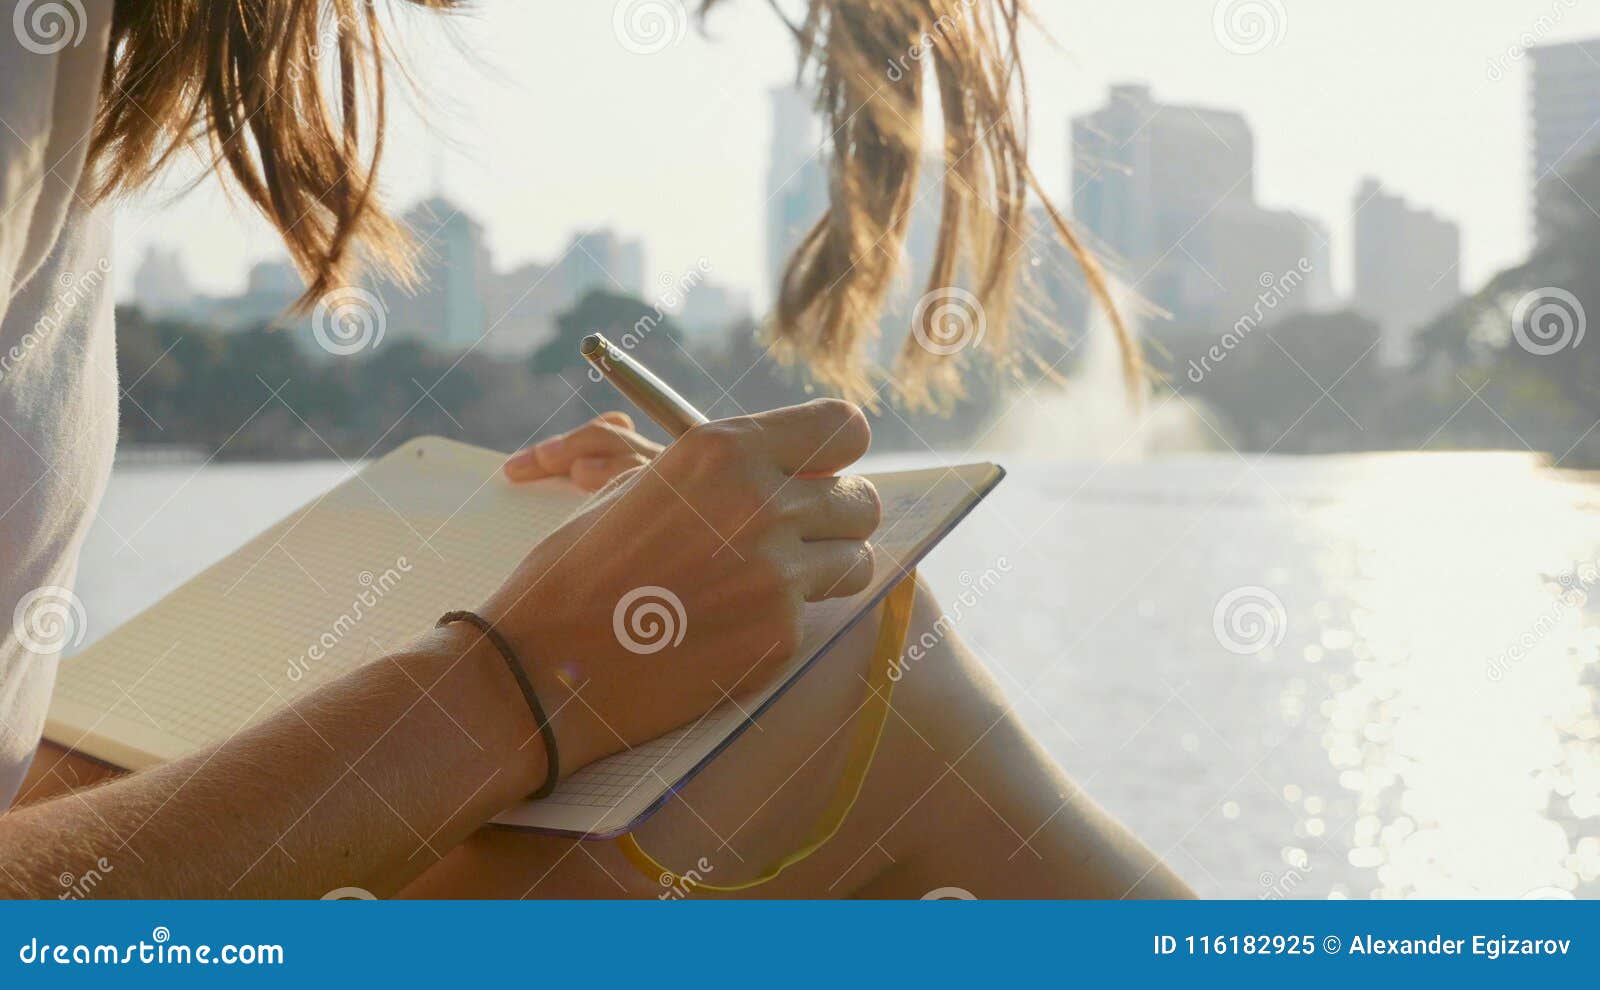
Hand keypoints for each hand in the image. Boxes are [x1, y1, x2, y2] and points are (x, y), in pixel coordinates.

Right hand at [480, 399, 881, 774]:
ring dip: (825, 568)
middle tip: (799, 534)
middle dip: (836, 515)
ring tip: (768, 580)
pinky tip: (729, 626)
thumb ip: (724, 468)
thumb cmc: (580, 568)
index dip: (836, 452)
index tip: (822, 470)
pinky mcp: (779, 635)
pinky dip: (783, 621)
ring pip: (856, 559)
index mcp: (723, 449)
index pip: (843, 428)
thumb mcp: (642, 484)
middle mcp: (761, 502)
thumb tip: (791, 460)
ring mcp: (776, 573)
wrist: (543, 663)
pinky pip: (816, 616)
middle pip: (862, 497)